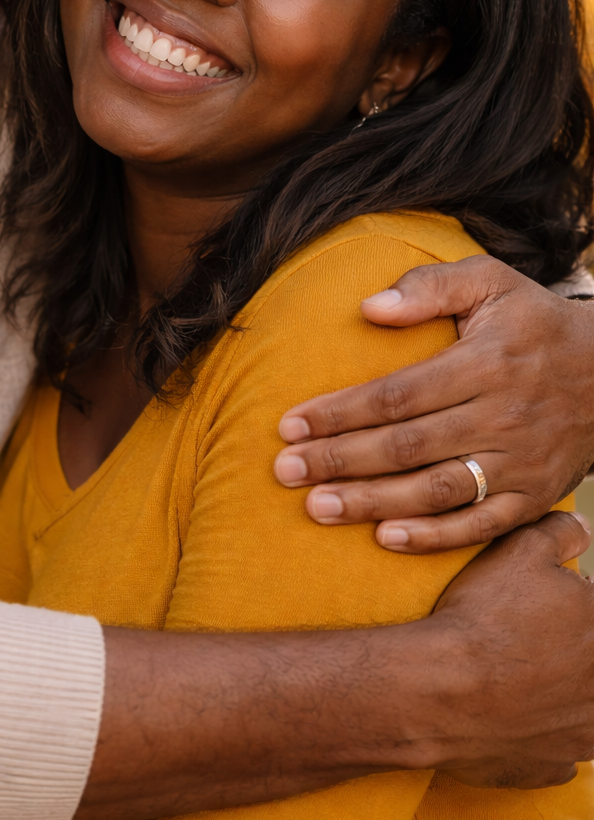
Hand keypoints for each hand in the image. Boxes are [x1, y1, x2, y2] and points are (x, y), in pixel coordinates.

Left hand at [273, 257, 593, 551]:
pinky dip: (433, 537)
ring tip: (317, 507)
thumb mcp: (490, 281)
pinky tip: (385, 538)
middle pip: (407, 446)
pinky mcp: (534, 497)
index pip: (398, 393)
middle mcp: (502, 416)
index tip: (290, 423)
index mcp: (485, 363)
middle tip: (284, 471)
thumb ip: (429, 287)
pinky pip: (480, 525)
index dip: (341, 411)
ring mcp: (521, 462)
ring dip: (372, 504)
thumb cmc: (532, 321)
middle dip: (340, 461)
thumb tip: (369, 307)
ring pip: (436, 491)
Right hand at [426, 510, 593, 786]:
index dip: (576, 605)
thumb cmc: (483, 617)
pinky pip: (557, 754)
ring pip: (585, 715)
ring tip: (521, 678)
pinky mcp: (552, 768)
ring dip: (564, 698)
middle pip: (588, 667)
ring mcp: (582, 738)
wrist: (439, 688)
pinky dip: (540, 737)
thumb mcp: (521, 553)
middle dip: (570, 651)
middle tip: (528, 638)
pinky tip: (512, 716)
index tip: (548, 606)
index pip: (592, 613)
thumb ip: (559, 534)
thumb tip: (581, 527)